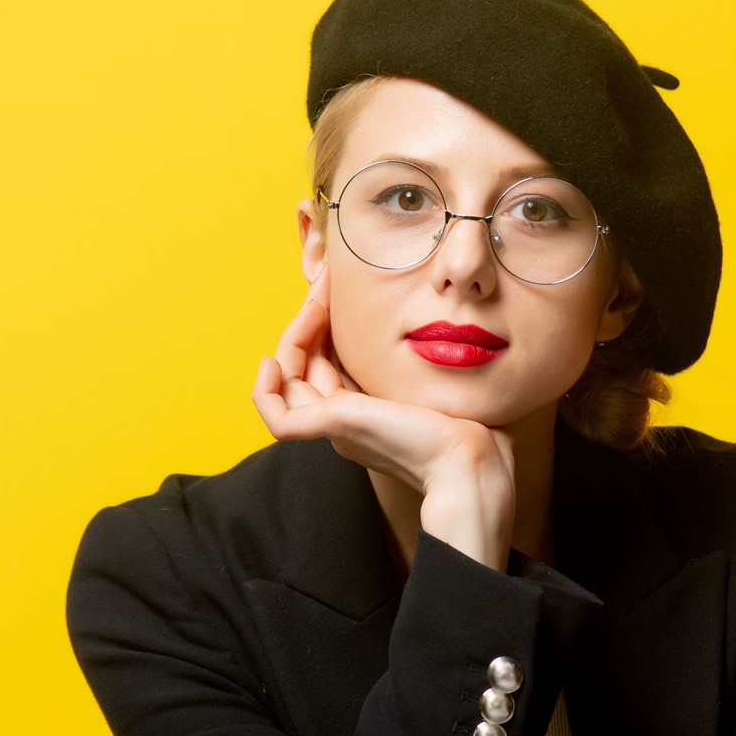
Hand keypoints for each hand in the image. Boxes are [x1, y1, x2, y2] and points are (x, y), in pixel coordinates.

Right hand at [251, 268, 515, 566]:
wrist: (471, 458)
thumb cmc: (466, 424)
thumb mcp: (431, 378)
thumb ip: (412, 361)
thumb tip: (418, 323)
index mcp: (366, 413)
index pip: (327, 363)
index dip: (325, 324)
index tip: (340, 286)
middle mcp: (344, 422)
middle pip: (306, 364)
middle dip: (311, 316)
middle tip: (327, 276)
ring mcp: (336, 426)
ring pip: (290, 379)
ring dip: (297, 331)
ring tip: (319, 292)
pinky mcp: (333, 426)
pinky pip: (276, 417)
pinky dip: (264, 391)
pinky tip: (271, 360)